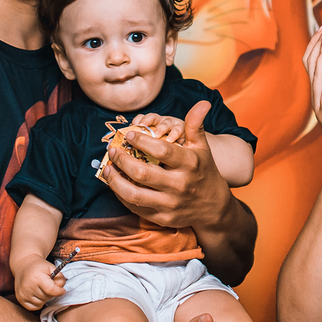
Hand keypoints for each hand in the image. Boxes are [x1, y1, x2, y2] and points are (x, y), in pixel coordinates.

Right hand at [11, 255, 65, 311]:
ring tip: (42, 289)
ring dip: (44, 298)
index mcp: (37, 277)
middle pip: (46, 297)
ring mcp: (23, 293)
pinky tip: (37, 294)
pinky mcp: (20, 298)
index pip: (51, 290)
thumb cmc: (39, 267)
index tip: (62, 291)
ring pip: (41, 303)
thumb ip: (60, 279)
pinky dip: (38, 303)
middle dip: (51, 293)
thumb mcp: (52, 268)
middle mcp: (28, 286)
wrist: (24, 265)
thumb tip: (61, 291)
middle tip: (48, 285)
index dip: (59, 291)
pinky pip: (34, 307)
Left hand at [104, 100, 231, 229]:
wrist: (213, 207)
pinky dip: (121, 195)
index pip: (162, 150)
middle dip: (122, 160)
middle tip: (112, 149)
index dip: (142, 141)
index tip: (129, 134)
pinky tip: (116, 183)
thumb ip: (196, 125)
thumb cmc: (204, 171)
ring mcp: (170, 204)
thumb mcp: (202, 148)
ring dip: (115, 181)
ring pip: (134, 194)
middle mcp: (179, 185)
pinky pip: (135, 207)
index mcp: (189, 164)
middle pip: (143, 173)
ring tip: (108, 168)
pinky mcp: (162, 218)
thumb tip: (202, 103)